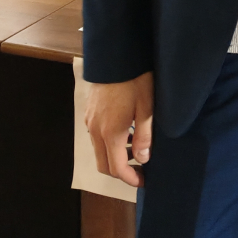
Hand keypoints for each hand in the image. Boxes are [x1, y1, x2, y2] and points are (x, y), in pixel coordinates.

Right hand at [84, 71, 153, 187]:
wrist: (116, 56)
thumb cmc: (136, 80)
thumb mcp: (147, 107)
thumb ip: (144, 136)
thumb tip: (143, 159)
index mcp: (110, 133)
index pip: (116, 168)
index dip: (130, 179)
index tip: (143, 181)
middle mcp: (95, 130)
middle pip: (103, 164)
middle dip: (121, 172)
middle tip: (140, 170)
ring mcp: (90, 121)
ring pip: (99, 150)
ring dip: (115, 156)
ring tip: (136, 149)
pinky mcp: (89, 111)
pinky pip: (96, 136)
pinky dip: (109, 142)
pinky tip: (126, 131)